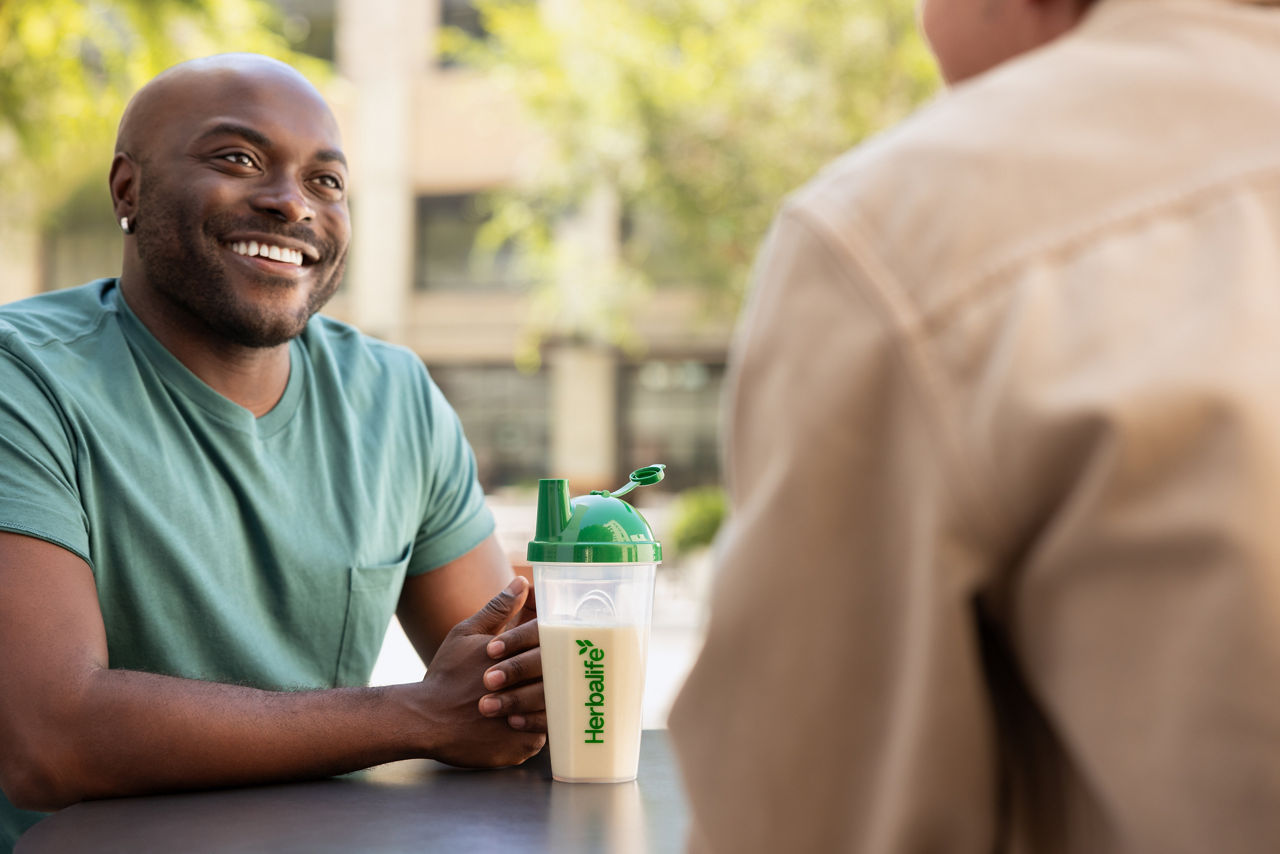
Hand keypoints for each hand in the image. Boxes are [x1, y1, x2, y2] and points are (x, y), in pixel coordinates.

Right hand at [415, 577, 546, 767]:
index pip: (553, 648)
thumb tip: (522, 581)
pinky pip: (543, 737)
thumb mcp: (467, 634)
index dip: (555, 647)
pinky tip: (527, 720)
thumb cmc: (446, 675)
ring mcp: (527, 724)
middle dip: (553, 677)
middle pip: (559, 681)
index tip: (549, 650)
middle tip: (543, 678)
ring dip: (550, 703)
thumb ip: (499, 609)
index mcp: (516, 660)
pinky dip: (538, 728)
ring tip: (540, 697)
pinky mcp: (522, 749)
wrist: (426, 720)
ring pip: (556, 711)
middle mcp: (527, 692)